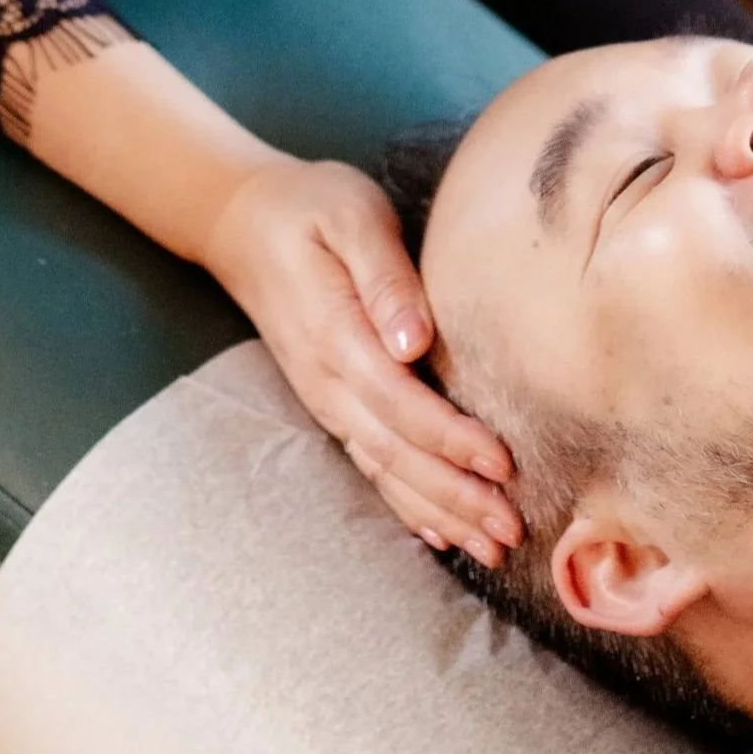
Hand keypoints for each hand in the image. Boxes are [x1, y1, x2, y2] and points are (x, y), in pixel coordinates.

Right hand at [202, 154, 523, 564]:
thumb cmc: (309, 208)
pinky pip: (368, 462)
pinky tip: (437, 531)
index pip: (401, 403)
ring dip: (437, 510)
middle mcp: (327, 380)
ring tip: (489, 545)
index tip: (502, 465)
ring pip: (383, 469)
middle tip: (512, 529)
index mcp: (336, 335)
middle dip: (456, 496)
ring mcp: (324, 397)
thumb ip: (384, 276)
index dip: (451, 440)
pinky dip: (404, 502)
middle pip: (396, 452)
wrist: (240, 221)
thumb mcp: (349, 215)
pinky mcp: (329, 400)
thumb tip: (414, 342)